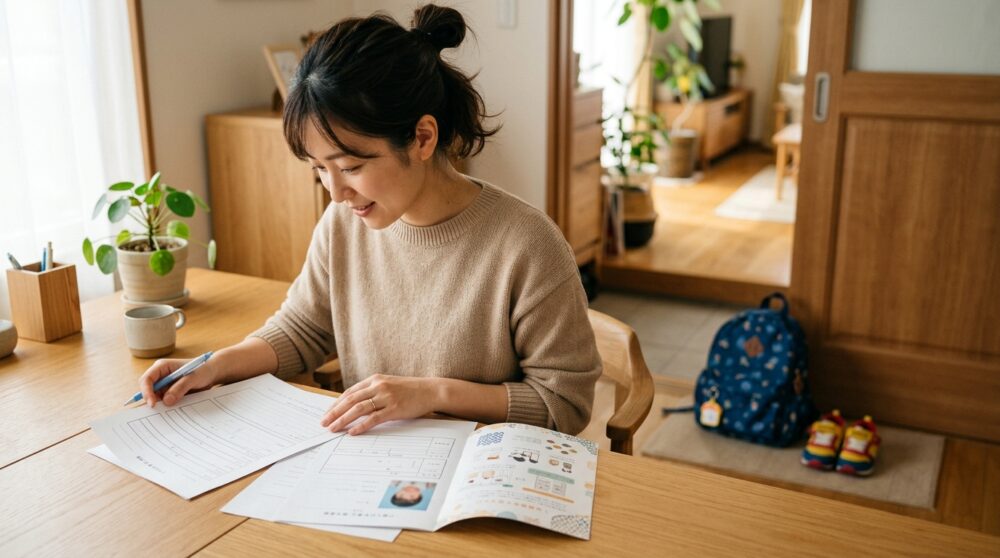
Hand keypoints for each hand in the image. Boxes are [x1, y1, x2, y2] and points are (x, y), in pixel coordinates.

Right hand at [138, 357, 219, 407]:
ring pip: (156, 397)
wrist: (212, 373)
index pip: (147, 379)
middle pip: (148, 390)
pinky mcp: (169, 392)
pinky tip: (174, 410)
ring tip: (170, 411)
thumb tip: (166, 401)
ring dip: (161, 404)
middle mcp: (160, 375)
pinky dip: (167, 406)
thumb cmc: (203, 370)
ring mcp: (164, 384)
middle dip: (152, 400)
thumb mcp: (193, 378)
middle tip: (160, 411)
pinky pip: (164, 401)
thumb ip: (180, 388)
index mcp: (162, 366)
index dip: (147, 392)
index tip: (152, 404)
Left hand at [320, 374, 440, 435]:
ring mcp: (386, 397)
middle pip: (350, 400)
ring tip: (334, 428)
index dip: (336, 403)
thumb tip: (356, 405)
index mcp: (375, 379)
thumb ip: (374, 391)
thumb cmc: (411, 390)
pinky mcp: (394, 408)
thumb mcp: (389, 385)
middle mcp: (378, 386)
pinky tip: (352, 432)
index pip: (350, 392)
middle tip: (324, 422)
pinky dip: (361, 425)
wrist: (431, 390)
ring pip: (358, 409)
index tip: (328, 413)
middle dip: (335, 412)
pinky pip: (373, 418)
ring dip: (343, 419)